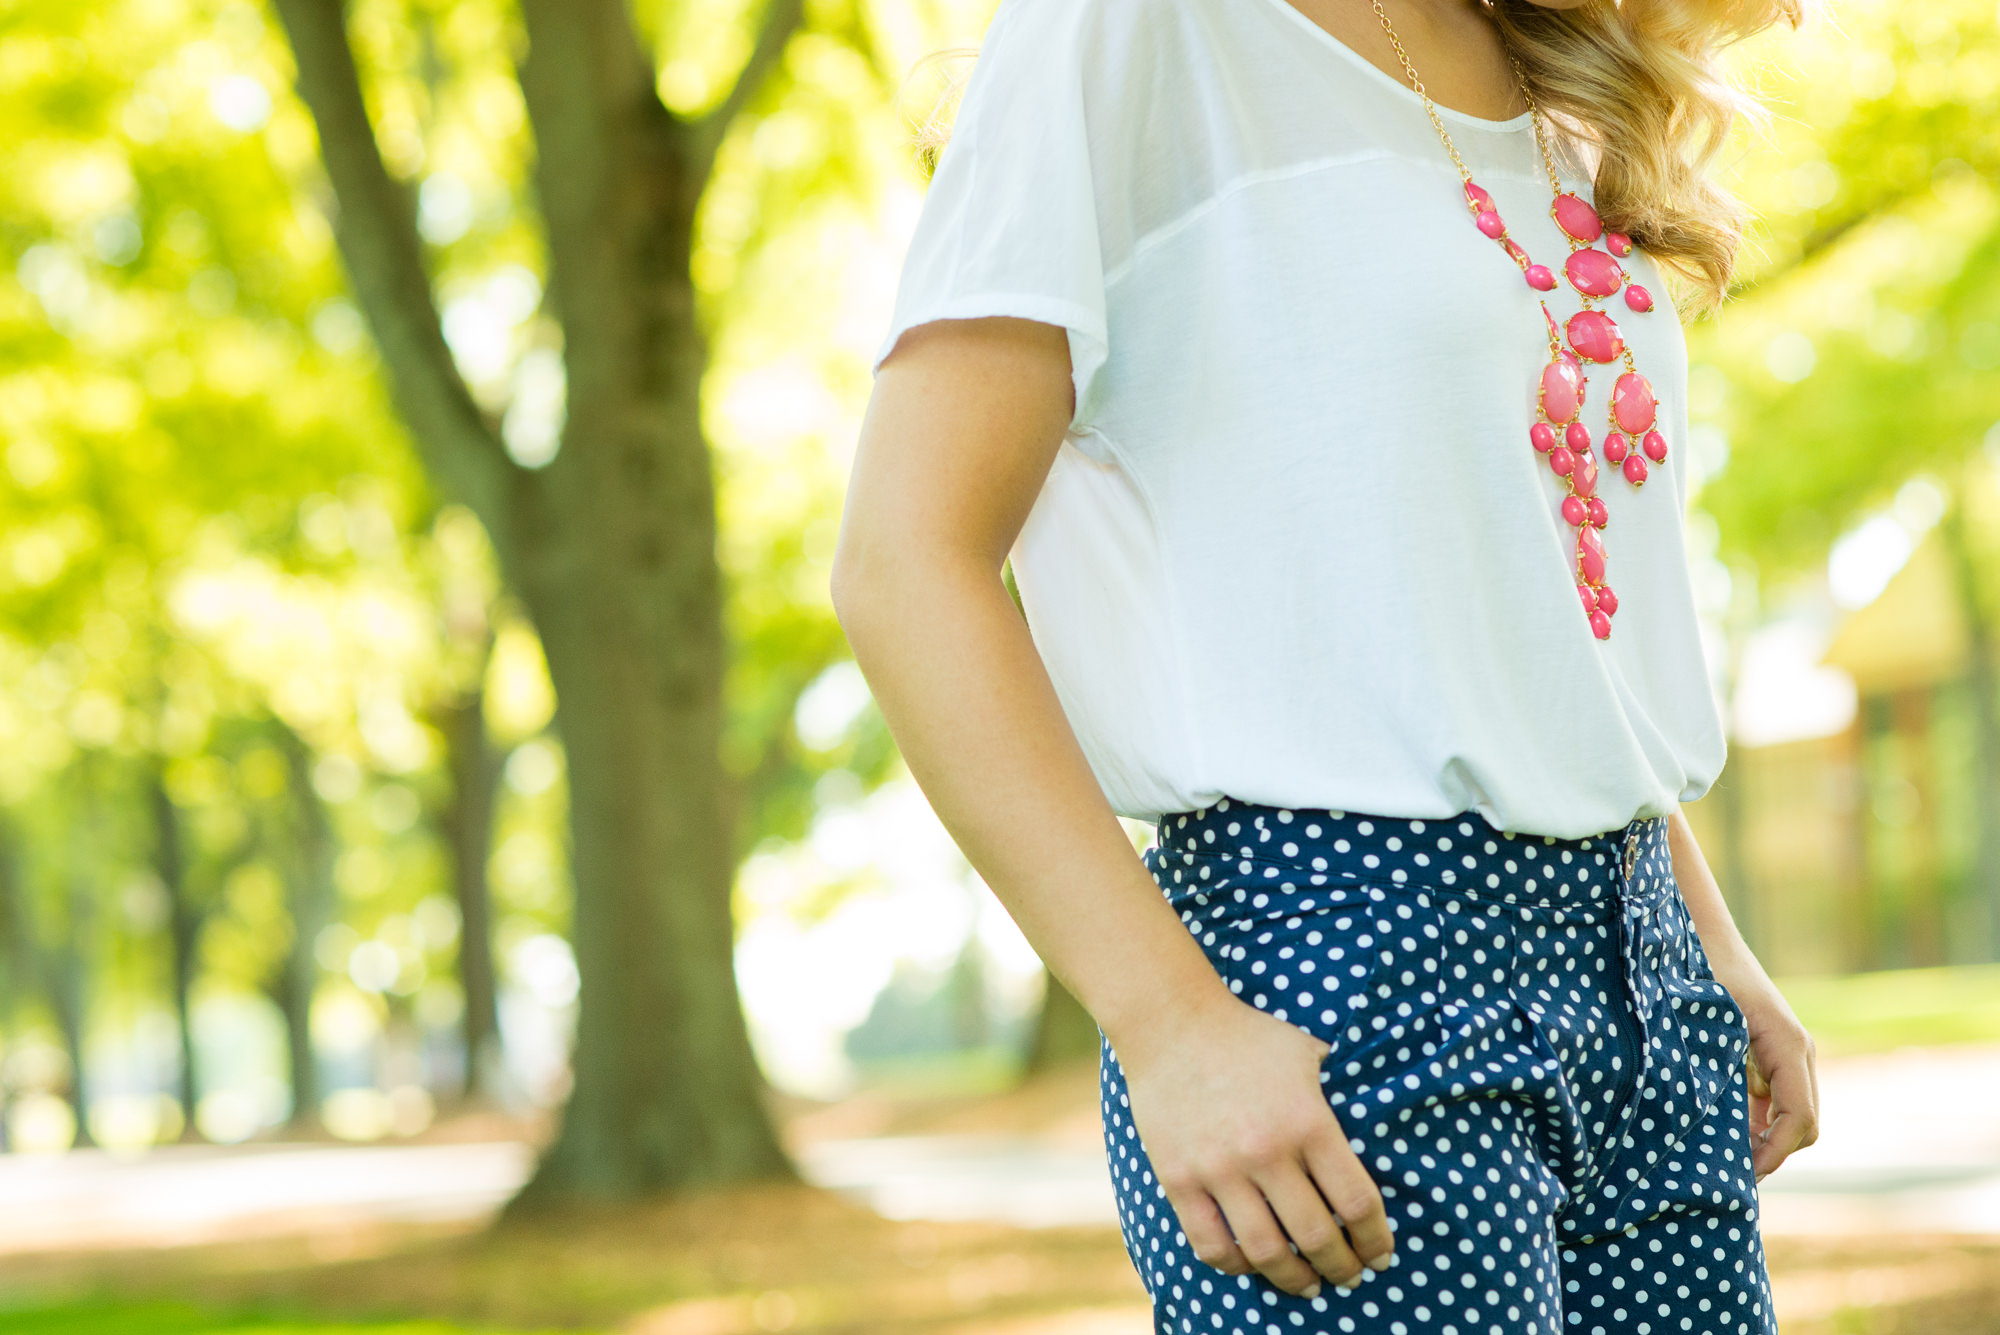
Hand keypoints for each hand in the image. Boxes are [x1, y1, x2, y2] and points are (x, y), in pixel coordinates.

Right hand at [1112, 995, 1393, 1297]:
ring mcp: (1219, 1169)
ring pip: (1266, 1252)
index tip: (1381, 1256)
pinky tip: (1252, 1265)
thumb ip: (1340, 1096)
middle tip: (1350, 1276)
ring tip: (1307, 1284)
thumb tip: (1375, 1125)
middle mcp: (1267, 1151)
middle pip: (1317, 1237)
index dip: (1375, 1240)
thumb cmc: (1248, 1037)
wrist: (1172, 1021)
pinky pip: (1211, 1244)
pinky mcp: (1179, 1178)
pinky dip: (1236, 1266)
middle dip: (1342, 1268)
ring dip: (1294, 1279)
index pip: (1357, 1202)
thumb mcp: (1308, 1054)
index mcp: (1308, 1121)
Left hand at [1717, 966, 1819, 1180]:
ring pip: (1793, 1116)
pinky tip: (1723, 1128)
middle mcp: (1799, 1052)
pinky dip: (1758, 1122)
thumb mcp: (1706, 1027)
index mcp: (1789, 1046)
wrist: (1703, 935)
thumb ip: (1717, 1075)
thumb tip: (1721, 1133)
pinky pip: (1779, 1100)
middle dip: (1772, 1153)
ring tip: (1721, 1158)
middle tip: (1726, 1173)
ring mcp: (1791, 1052)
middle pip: (1804, 1126)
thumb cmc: (1701, 973)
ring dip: (1764, 1140)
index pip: (1800, 1120)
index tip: (1743, 1176)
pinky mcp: (1775, 1053)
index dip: (1775, 1155)